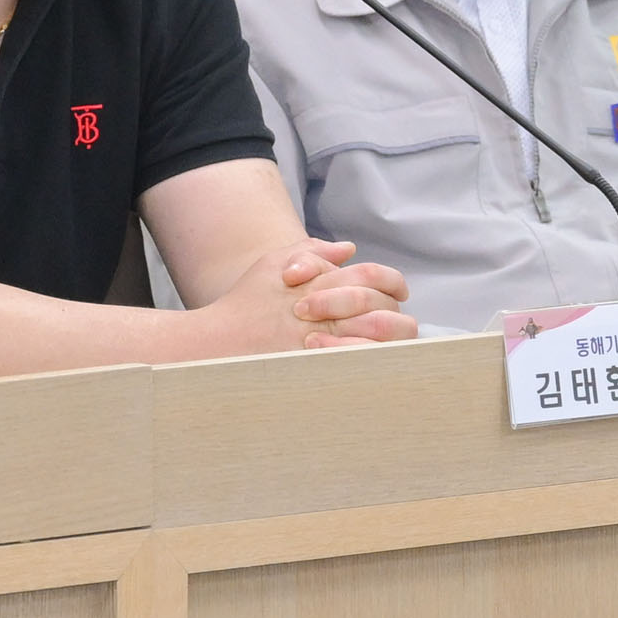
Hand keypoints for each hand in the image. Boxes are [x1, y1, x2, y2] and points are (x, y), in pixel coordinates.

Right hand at [201, 238, 414, 353]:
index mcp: (321, 282)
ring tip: (387, 344)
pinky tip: (374, 363)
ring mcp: (327, 343)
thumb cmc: (245, 302)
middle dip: (393, 313)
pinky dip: (374, 362)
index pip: (373, 276)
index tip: (397, 292)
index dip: (392, 283)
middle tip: (392, 319)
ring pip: (381, 341)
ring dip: (389, 341)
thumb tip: (349, 249)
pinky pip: (363, 366)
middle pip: (384, 309)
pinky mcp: (323, 369)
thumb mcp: (274, 264)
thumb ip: (312, 251)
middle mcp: (328, 311)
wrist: (220, 343)